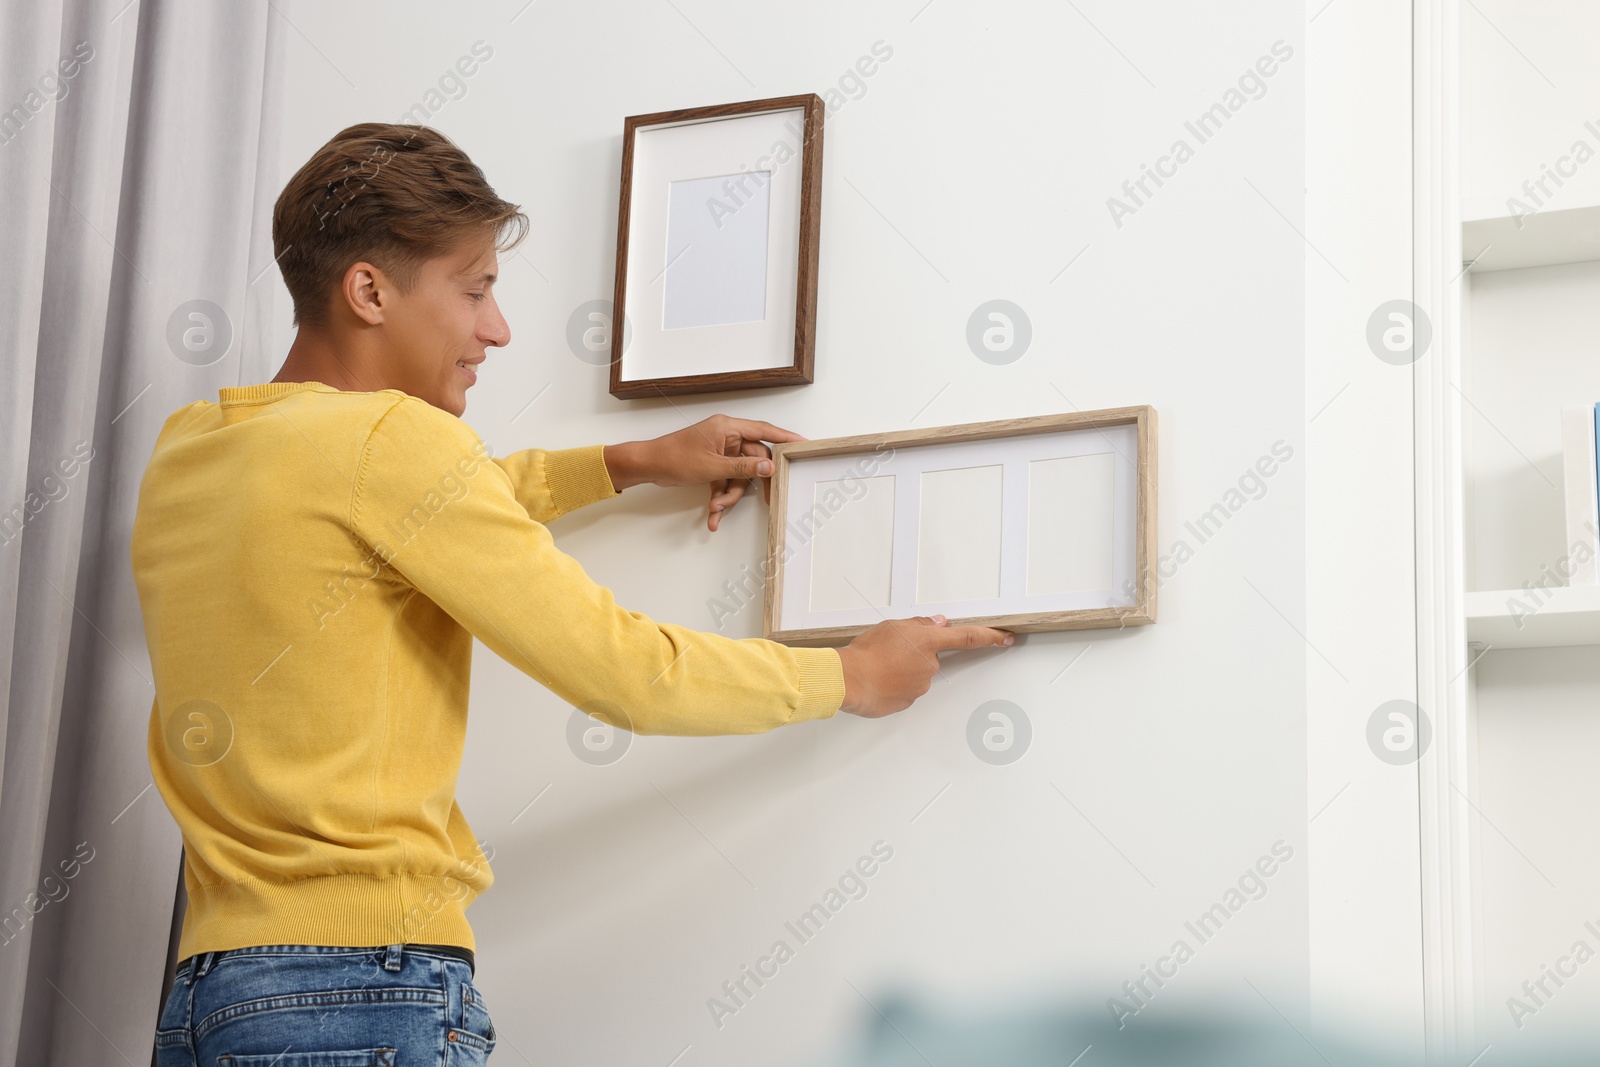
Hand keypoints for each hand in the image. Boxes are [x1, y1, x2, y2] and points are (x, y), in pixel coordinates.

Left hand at [606, 414, 807, 531]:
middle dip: (749, 484)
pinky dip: (720, 497)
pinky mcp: (712, 464)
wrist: (648, 466)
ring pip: (739, 476)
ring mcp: (719, 451)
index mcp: (728, 427)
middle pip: (753, 460)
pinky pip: (725, 481)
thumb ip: (744, 467)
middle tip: (766, 501)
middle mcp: (726, 436)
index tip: (804, 444)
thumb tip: (768, 466)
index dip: (786, 438)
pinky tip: (713, 514)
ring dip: (729, 495)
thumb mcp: (713, 466)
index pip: (764, 431)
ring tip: (717, 508)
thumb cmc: (674, 457)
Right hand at [836, 615, 1015, 717]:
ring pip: (916, 675)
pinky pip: (905, 691)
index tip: (1005, 638)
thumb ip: (918, 625)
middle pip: (930, 658)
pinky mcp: (908, 702)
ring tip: (878, 667)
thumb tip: (936, 623)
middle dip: (914, 655)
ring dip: (901, 671)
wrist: (848, 680)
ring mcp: (920, 686)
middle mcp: (929, 665)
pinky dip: (893, 686)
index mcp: (927, 642)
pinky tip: (878, 681)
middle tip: (888, 652)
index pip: (967, 637)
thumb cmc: (866, 652)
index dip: (989, 637)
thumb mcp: (892, 626)